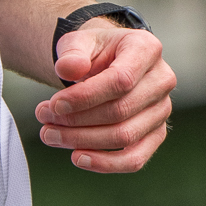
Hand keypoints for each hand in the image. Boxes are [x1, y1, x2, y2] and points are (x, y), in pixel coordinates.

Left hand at [35, 24, 175, 172]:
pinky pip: (135, 158)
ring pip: (125, 136)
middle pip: (120, 110)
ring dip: (83, 141)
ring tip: (50, 134)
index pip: (120, 80)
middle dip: (77, 120)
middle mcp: (162, 80)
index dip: (85, 97)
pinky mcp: (156, 133)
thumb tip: (67, 69)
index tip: (54, 104)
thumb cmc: (94, 51)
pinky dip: (105, 164)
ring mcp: (162, 109)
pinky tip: (78, 158)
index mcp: (147, 49)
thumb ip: (72, 53)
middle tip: (43, 118)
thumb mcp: (79, 41)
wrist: (106, 62)